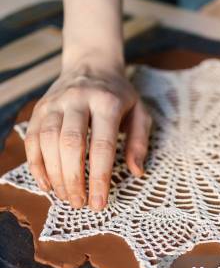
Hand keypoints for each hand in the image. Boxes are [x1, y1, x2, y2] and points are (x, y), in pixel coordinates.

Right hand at [25, 63, 151, 210]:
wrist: (92, 63)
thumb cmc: (119, 95)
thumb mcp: (140, 112)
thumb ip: (139, 142)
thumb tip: (136, 171)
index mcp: (107, 102)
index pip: (102, 145)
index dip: (99, 178)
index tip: (99, 203)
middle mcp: (78, 99)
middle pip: (70, 144)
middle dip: (74, 179)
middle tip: (80, 204)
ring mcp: (56, 103)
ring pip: (48, 142)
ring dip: (55, 175)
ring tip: (67, 198)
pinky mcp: (40, 108)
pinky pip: (32, 139)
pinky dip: (36, 165)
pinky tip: (47, 185)